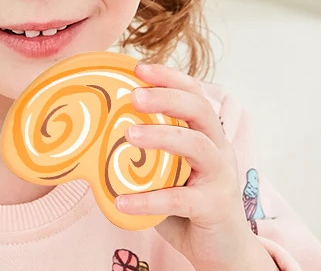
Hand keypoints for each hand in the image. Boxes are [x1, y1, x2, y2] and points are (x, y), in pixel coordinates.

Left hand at [115, 63, 264, 270]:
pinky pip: (181, 198)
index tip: (139, 68)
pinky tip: (122, 200)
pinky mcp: (215, 207)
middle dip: (166, 97)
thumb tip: (95, 138)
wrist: (226, 254)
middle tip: (133, 95)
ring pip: (197, 146)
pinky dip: (149, 198)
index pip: (194, 93)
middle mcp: (219, 149)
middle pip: (200, 110)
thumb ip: (147, 155)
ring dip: (162, 136)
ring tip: (128, 134)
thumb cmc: (190, 206)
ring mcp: (221, 178)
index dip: (169, 76)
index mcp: (208, 135)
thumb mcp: (169, 172)